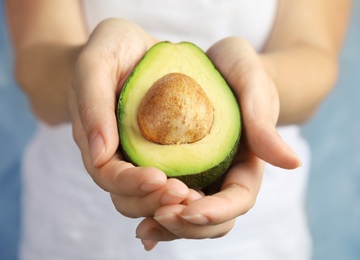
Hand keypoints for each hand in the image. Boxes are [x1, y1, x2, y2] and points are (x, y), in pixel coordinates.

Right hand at [68, 18, 193, 218]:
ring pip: (148, 198)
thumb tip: (100, 155)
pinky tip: (204, 193)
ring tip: (197, 199)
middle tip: (184, 195)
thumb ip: (92, 103)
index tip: (159, 177)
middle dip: (154, 200)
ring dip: (170, 204)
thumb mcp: (96, 63)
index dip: (130, 182)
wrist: (130, 50)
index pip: (107, 174)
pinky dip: (183, 193)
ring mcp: (139, 158)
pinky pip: (169, 182)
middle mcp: (115, 156)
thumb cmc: (111, 51)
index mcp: (95, 140)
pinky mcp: (161, 154)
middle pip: (128, 196)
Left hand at [135, 37, 301, 249]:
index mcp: (247, 165)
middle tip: (158, 217)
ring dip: (165, 225)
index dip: (216, 211)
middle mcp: (222, 177)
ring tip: (142, 227)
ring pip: (185, 215)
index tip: (189, 210)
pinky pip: (164, 196)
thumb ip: (264, 121)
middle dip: (186, 225)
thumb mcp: (253, 85)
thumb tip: (292, 163)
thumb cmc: (240, 71)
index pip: (238, 200)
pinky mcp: (176, 168)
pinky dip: (149, 208)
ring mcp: (199, 176)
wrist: (218, 65)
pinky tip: (131, 211)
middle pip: (211, 219)